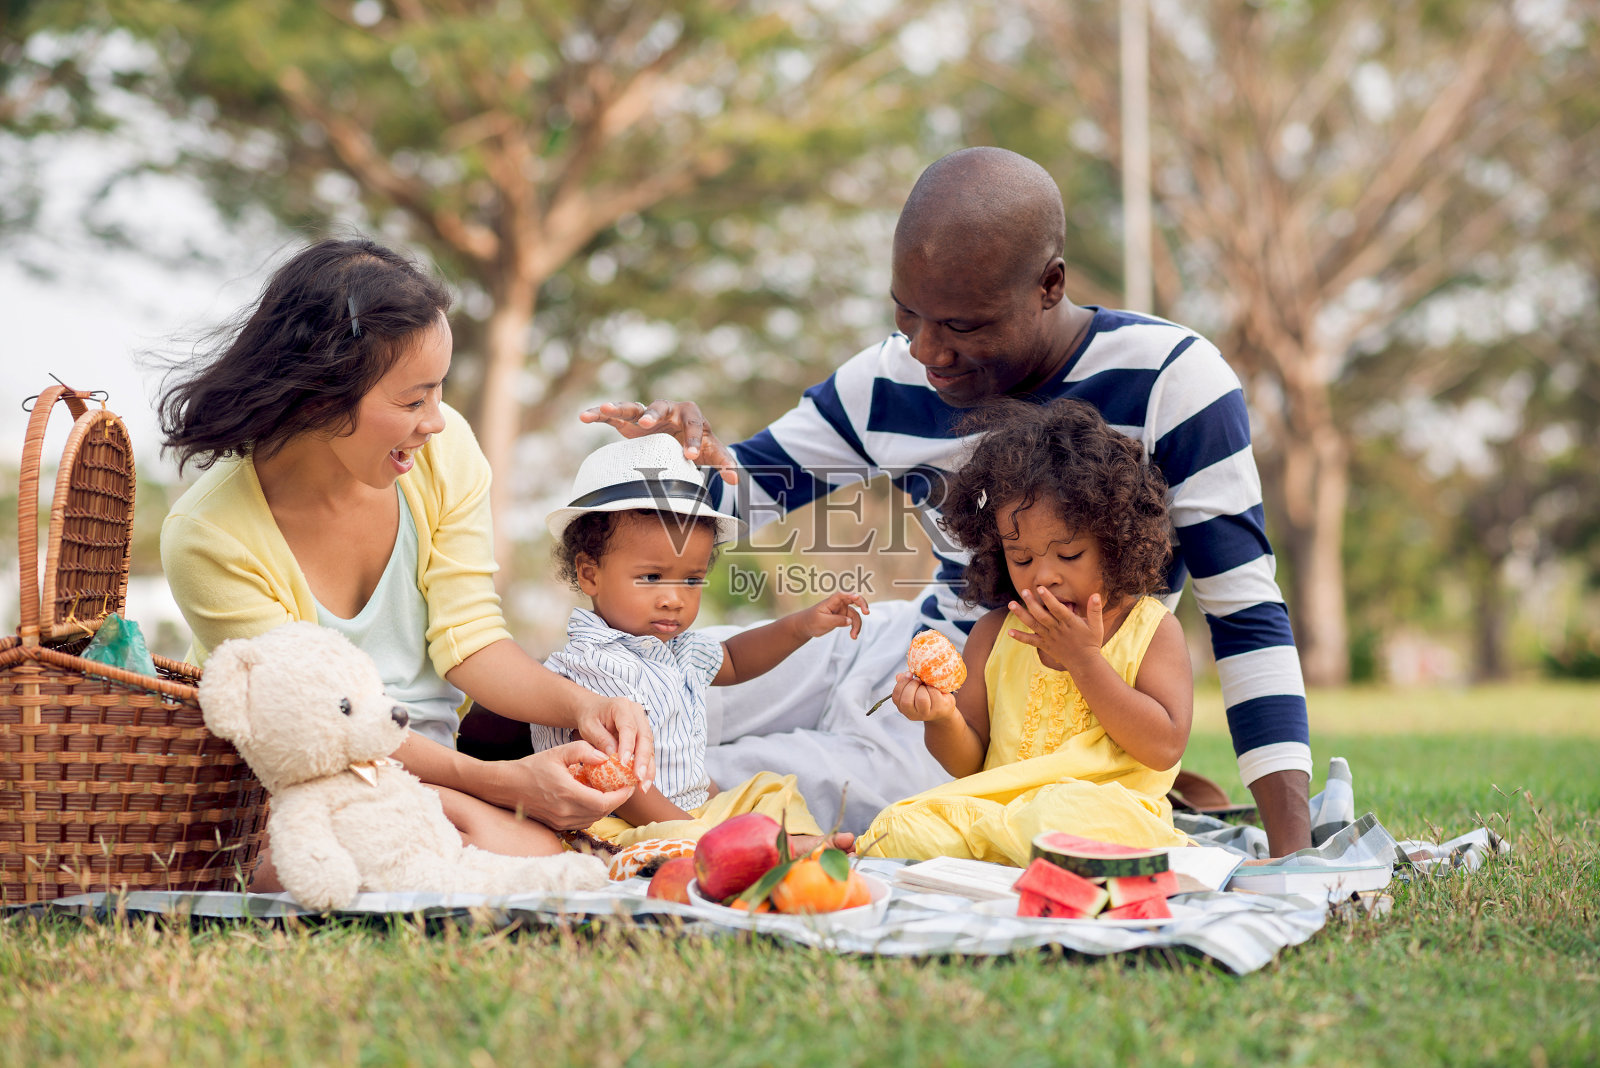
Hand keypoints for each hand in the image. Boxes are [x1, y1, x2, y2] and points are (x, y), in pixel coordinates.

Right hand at [492, 742, 634, 830]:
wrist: (506, 787)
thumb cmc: (532, 767)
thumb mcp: (557, 752)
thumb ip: (583, 751)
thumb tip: (605, 756)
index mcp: (567, 793)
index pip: (604, 802)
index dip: (621, 796)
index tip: (629, 785)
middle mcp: (565, 812)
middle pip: (601, 812)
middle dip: (616, 801)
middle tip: (624, 787)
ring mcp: (560, 822)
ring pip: (593, 819)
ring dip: (605, 807)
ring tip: (610, 792)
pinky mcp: (556, 826)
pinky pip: (582, 822)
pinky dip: (592, 812)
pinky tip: (592, 798)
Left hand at [572, 694, 656, 787]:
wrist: (594, 710)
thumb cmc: (590, 718)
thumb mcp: (588, 726)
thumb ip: (600, 739)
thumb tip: (613, 756)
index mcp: (622, 707)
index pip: (628, 727)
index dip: (628, 746)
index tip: (624, 763)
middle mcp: (637, 714)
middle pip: (645, 737)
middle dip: (643, 760)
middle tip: (638, 778)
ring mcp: (643, 724)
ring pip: (650, 747)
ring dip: (648, 768)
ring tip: (643, 786)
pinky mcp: (644, 736)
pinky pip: (648, 753)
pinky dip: (647, 768)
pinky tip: (643, 783)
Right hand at [578, 400, 738, 484]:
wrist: (680, 437)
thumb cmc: (699, 444)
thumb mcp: (712, 452)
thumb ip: (724, 463)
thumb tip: (737, 479)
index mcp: (692, 415)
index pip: (696, 424)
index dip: (694, 439)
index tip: (690, 455)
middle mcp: (668, 409)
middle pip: (661, 407)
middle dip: (654, 414)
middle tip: (648, 424)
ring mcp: (647, 413)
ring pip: (633, 407)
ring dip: (620, 407)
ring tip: (605, 408)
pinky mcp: (630, 420)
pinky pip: (613, 414)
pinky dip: (599, 413)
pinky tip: (584, 416)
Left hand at [792, 592, 868, 639]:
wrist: (806, 626)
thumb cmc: (812, 621)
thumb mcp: (823, 622)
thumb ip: (837, 620)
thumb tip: (850, 621)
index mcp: (831, 601)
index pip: (842, 595)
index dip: (850, 594)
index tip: (856, 597)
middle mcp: (838, 603)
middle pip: (854, 600)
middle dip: (862, 604)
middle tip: (867, 612)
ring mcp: (842, 610)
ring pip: (855, 615)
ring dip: (857, 625)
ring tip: (854, 636)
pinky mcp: (843, 617)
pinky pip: (853, 621)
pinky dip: (854, 628)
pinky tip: (853, 636)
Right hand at [889, 671, 959, 723]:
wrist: (943, 708)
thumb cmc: (927, 696)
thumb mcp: (914, 690)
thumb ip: (905, 683)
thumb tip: (899, 676)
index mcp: (904, 708)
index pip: (896, 697)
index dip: (901, 684)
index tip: (909, 674)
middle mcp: (913, 714)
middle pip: (906, 701)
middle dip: (912, 685)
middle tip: (918, 680)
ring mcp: (926, 714)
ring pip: (921, 698)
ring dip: (923, 687)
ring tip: (926, 686)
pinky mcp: (938, 709)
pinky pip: (934, 695)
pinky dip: (933, 688)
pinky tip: (934, 688)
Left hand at [1008, 587, 1104, 671]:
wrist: (1084, 664)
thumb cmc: (1091, 642)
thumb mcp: (1096, 626)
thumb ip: (1095, 610)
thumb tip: (1096, 595)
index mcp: (1069, 622)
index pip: (1057, 609)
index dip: (1048, 599)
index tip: (1040, 588)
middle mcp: (1057, 629)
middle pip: (1042, 615)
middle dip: (1031, 603)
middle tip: (1023, 591)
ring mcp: (1049, 638)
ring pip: (1033, 625)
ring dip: (1021, 615)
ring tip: (1011, 604)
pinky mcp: (1044, 645)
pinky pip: (1030, 641)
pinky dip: (1020, 637)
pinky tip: (1009, 631)